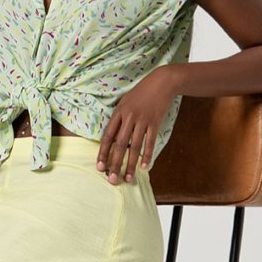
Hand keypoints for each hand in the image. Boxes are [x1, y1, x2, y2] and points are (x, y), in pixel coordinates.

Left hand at [95, 68, 175, 183]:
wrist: (161, 82)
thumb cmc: (141, 93)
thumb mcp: (125, 102)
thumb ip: (118, 119)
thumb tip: (113, 139)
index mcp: (118, 112)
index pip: (108, 136)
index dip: (103, 153)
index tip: (100, 167)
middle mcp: (129, 117)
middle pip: (119, 145)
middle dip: (115, 164)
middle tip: (112, 179)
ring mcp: (142, 120)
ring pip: (134, 146)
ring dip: (131, 164)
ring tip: (128, 178)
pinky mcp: (155, 122)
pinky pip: (150, 142)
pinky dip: (147, 155)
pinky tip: (145, 167)